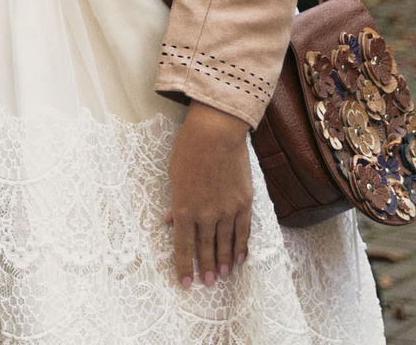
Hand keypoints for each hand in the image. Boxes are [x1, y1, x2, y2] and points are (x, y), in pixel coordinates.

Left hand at [165, 101, 253, 288]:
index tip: (186, 283)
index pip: (183, 246)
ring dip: (224, 261)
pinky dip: (242, 247)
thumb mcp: (174, 175)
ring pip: (226, 244)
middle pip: (205, 248)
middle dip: (206, 268)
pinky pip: (244, 231)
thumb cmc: (189, 149)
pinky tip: (241, 258)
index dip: (184, 267)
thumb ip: (175, 201)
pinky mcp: (244, 203)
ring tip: (224, 276)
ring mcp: (227, 210)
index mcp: (184, 208)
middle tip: (208, 283)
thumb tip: (171, 220)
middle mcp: (206, 215)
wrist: (216, 133)